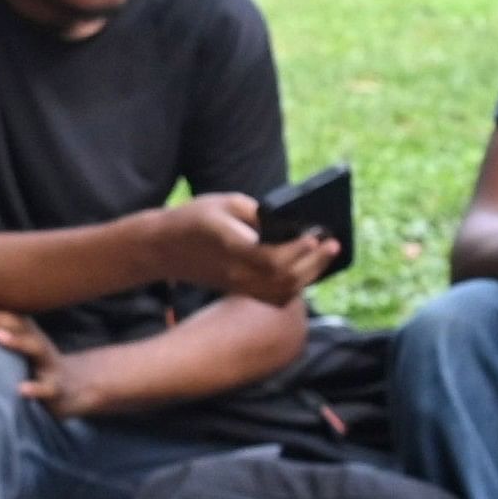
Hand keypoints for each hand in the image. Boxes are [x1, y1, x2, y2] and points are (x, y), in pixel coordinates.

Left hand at [0, 304, 96, 420]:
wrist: (76, 390)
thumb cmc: (38, 368)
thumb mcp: (23, 349)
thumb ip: (0, 336)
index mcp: (29, 336)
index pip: (9, 318)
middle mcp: (39, 345)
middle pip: (21, 327)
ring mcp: (49, 366)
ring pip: (35, 349)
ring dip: (17, 341)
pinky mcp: (56, 389)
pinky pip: (47, 388)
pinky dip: (35, 389)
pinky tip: (21, 390)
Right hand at [145, 194, 338, 303]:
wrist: (165, 248)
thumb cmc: (194, 218)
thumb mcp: (223, 203)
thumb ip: (257, 213)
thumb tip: (290, 221)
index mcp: (230, 246)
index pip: (270, 258)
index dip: (297, 249)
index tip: (315, 235)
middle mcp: (236, 272)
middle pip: (283, 277)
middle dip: (313, 261)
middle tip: (332, 243)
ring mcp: (238, 285)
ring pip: (282, 290)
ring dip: (310, 274)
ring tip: (326, 254)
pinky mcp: (240, 291)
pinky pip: (275, 296)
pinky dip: (296, 285)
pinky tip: (307, 270)